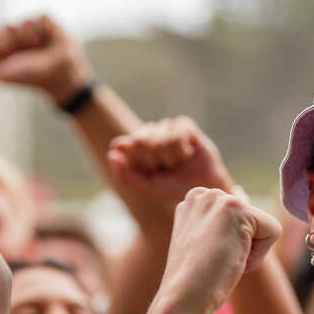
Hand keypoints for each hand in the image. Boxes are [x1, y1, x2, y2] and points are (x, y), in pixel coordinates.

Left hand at [0, 14, 91, 103]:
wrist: (58, 77)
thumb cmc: (31, 77)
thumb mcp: (3, 75)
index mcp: (7, 48)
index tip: (1, 53)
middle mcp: (20, 37)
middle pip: (5, 26)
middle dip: (11, 40)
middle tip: (21, 53)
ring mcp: (34, 29)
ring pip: (22, 22)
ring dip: (26, 37)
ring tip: (35, 46)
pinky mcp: (47, 23)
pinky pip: (36, 18)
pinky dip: (38, 30)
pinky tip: (42, 39)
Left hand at [107, 116, 234, 205]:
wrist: (202, 187)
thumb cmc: (172, 188)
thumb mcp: (147, 187)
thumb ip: (126, 175)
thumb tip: (112, 153)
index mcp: (133, 149)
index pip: (123, 144)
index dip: (137, 158)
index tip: (148, 169)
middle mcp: (147, 135)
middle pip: (140, 139)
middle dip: (155, 159)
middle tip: (165, 168)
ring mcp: (164, 128)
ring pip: (160, 137)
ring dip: (171, 156)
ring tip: (177, 163)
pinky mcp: (182, 125)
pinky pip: (177, 132)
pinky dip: (183, 149)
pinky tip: (187, 154)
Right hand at [160, 187, 280, 313]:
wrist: (183, 296)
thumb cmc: (193, 282)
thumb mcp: (202, 246)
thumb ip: (219, 225)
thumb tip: (241, 206)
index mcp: (193, 203)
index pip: (238, 222)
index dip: (230, 247)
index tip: (206, 258)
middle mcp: (203, 194)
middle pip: (253, 222)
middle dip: (242, 247)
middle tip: (214, 261)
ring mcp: (218, 198)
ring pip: (263, 227)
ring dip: (249, 252)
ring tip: (221, 260)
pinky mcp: (236, 207)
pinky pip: (273, 231)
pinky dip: (258, 255)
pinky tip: (232, 259)